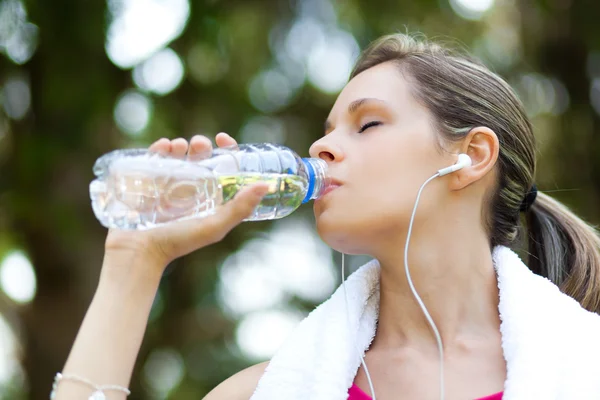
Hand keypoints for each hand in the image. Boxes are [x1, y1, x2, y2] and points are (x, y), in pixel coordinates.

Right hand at [104, 133, 267, 271]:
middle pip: (199, 158)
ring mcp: (166, 186)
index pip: (222, 167)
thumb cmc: (178, 242)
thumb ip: (240, 209)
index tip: (222, 138)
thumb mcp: (214, 226)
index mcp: (209, 198)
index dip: (225, 149)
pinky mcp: (144, 183)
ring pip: (176, 155)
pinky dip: (158, 148)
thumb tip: (265, 186)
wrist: (138, 252)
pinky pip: (152, 159)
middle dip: (200, 145)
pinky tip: (162, 147)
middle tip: (199, 145)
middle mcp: (190, 190)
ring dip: (179, 144)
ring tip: (177, 146)